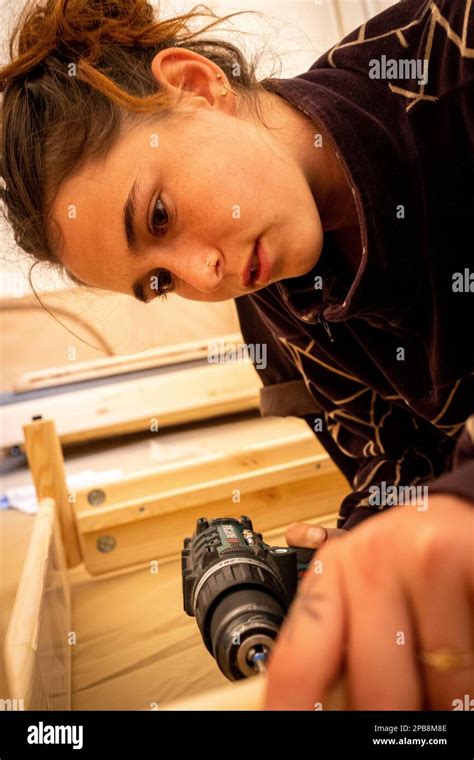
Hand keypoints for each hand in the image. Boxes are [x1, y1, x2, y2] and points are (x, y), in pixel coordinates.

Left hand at [265, 494, 473, 709]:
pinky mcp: (466, 557)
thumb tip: (325, 710)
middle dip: (396, 722)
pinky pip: (473, 663)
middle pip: (374, 692)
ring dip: (449, 697)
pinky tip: (466, 646)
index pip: (296, 665)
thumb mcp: (368, 598)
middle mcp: (368, 559)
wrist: (461, 518)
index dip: (293, 715)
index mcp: (331, 573)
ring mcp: (419, 555)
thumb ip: (340, 649)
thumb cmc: (415, 566)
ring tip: (446, 666)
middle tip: (408, 710)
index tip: (288, 734)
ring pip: (439, 684)